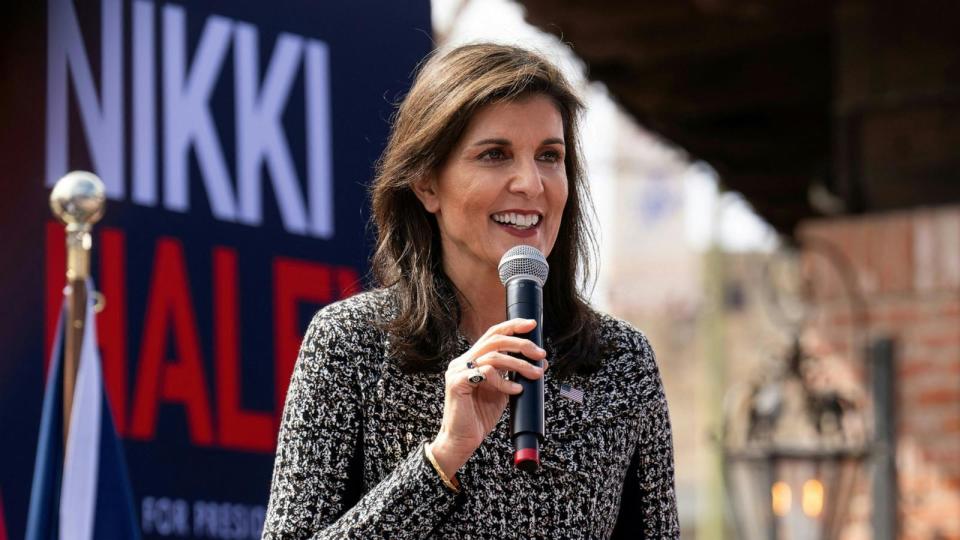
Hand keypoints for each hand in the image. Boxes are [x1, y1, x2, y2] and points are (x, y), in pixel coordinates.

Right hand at [427, 318, 547, 479]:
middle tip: (540, 354)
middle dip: (521, 344)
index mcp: (472, 360)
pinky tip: (515, 390)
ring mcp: (458, 371)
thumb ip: (516, 375)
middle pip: (494, 339)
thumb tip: (541, 362)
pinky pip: (486, 373)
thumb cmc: (480, 416)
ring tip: (534, 374)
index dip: (512, 326)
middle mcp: (463, 361)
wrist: (462, 440)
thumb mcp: (504, 391)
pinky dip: (505, 381)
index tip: (532, 324)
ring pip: (493, 355)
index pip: (492, 334)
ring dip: (519, 364)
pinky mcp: (457, 383)